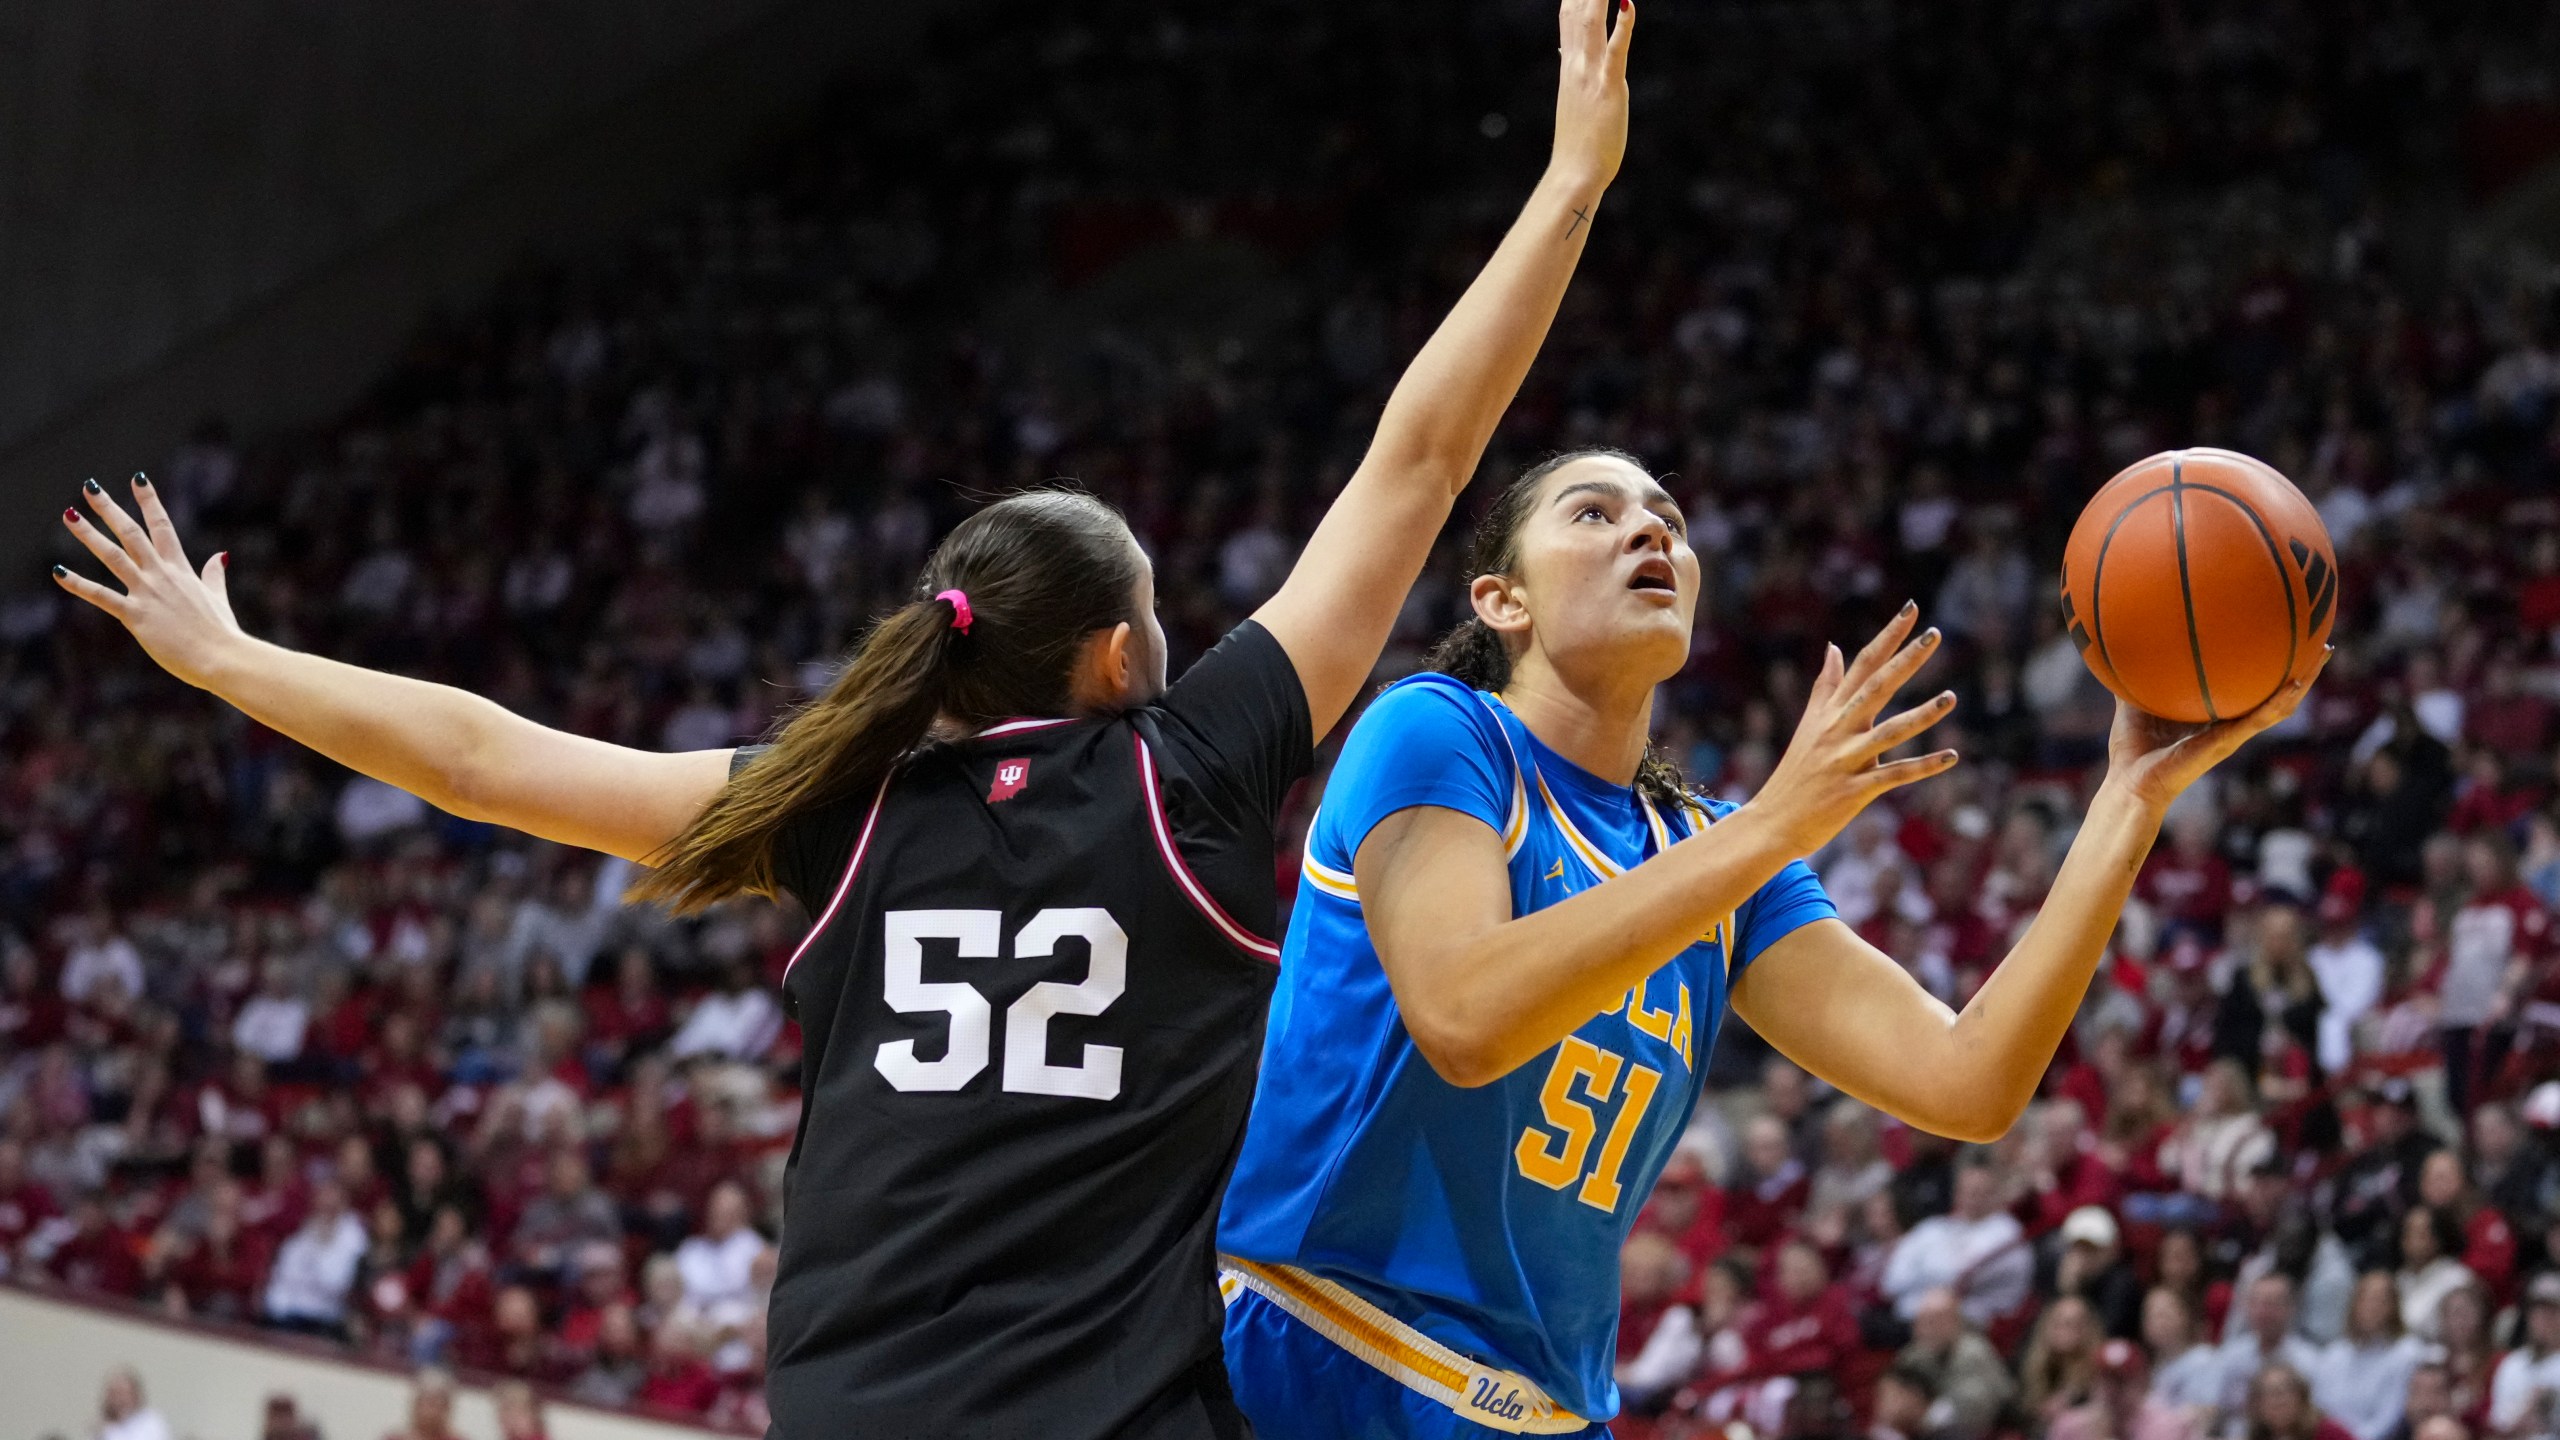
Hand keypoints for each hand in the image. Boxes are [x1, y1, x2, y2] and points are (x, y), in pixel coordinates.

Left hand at [53, 475, 247, 690]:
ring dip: (89, 534)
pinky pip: (102, 596)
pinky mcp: (135, 615)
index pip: (163, 526)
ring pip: (113, 556)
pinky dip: (79, 584)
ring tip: (69, 515)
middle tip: (90, 487)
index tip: (137, 479)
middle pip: (132, 533)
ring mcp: (147, 593)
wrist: (222, 656)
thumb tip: (219, 556)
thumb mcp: (217, 599)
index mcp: (182, 570)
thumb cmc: (221, 632)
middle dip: (109, 508)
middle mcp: (161, 575)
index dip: (149, 500)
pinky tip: (58, 572)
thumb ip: (213, 576)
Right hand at [1549, 0, 1632, 190]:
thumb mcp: (1574, 96)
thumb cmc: (1579, 140)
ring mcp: (1591, 73)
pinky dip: (1622, 25)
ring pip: (1592, 21)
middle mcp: (1576, 63)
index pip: (1568, 14)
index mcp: (1570, 64)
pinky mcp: (1609, 87)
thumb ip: (1571, 66)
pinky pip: (1616, 51)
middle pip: (1577, 8)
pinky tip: (1628, 2)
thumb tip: (1564, 49)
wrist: (1575, 173)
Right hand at [1745, 603, 1958, 856]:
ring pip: (1888, 732)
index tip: (1911, 609)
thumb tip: (1834, 646)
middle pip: (1876, 687)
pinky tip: (1951, 757)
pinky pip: (1893, 775)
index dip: (1888, 636)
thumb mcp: (1809, 724)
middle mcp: (1838, 730)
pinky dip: (1923, 767)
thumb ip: (1825, 685)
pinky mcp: (1854, 790)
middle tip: (1934, 634)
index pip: (1862, 664)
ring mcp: (1845, 760)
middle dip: (1906, 660)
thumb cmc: (1796, 773)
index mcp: (1831, 712)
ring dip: (1921, 716)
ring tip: (1951, 698)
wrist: (1773, 820)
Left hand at [2100, 651, 2329, 812]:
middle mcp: (2230, 723)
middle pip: (2274, 694)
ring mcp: (2232, 733)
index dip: (2268, 666)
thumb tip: (2125, 636)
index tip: (2286, 638)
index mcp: (2214, 714)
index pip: (2249, 687)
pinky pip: (2259, 720)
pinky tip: (2296, 684)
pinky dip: (2279, 703)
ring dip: (2304, 681)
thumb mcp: (2135, 699)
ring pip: (2279, 706)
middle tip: (2322, 643)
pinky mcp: (2227, 742)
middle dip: (2301, 669)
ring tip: (2322, 654)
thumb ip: (2137, 672)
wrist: (2130, 781)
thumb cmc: (2133, 747)